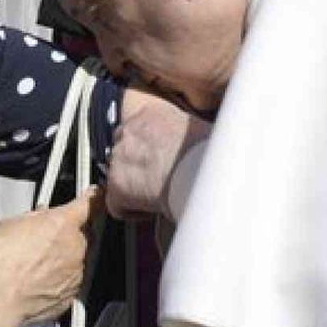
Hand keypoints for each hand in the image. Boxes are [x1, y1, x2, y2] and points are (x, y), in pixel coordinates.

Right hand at [0, 186, 99, 326]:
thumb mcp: (9, 224)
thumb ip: (34, 218)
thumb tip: (39, 218)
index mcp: (62, 224)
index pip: (89, 204)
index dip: (93, 199)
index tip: (96, 196)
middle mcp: (75, 248)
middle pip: (81, 236)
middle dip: (66, 236)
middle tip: (42, 241)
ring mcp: (75, 275)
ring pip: (76, 260)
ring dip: (62, 260)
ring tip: (33, 266)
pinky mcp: (70, 297)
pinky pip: (70, 283)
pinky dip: (58, 281)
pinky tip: (36, 283)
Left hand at [106, 87, 209, 219]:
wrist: (203, 172)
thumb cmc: (210, 151)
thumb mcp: (197, 128)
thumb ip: (183, 132)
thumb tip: (192, 144)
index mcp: (149, 113)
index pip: (136, 128)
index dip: (148, 149)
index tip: (161, 161)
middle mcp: (129, 130)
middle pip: (124, 151)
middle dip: (139, 167)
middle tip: (161, 180)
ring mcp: (119, 158)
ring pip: (120, 177)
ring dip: (137, 188)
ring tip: (162, 196)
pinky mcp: (116, 186)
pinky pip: (117, 205)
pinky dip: (134, 212)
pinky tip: (156, 210)